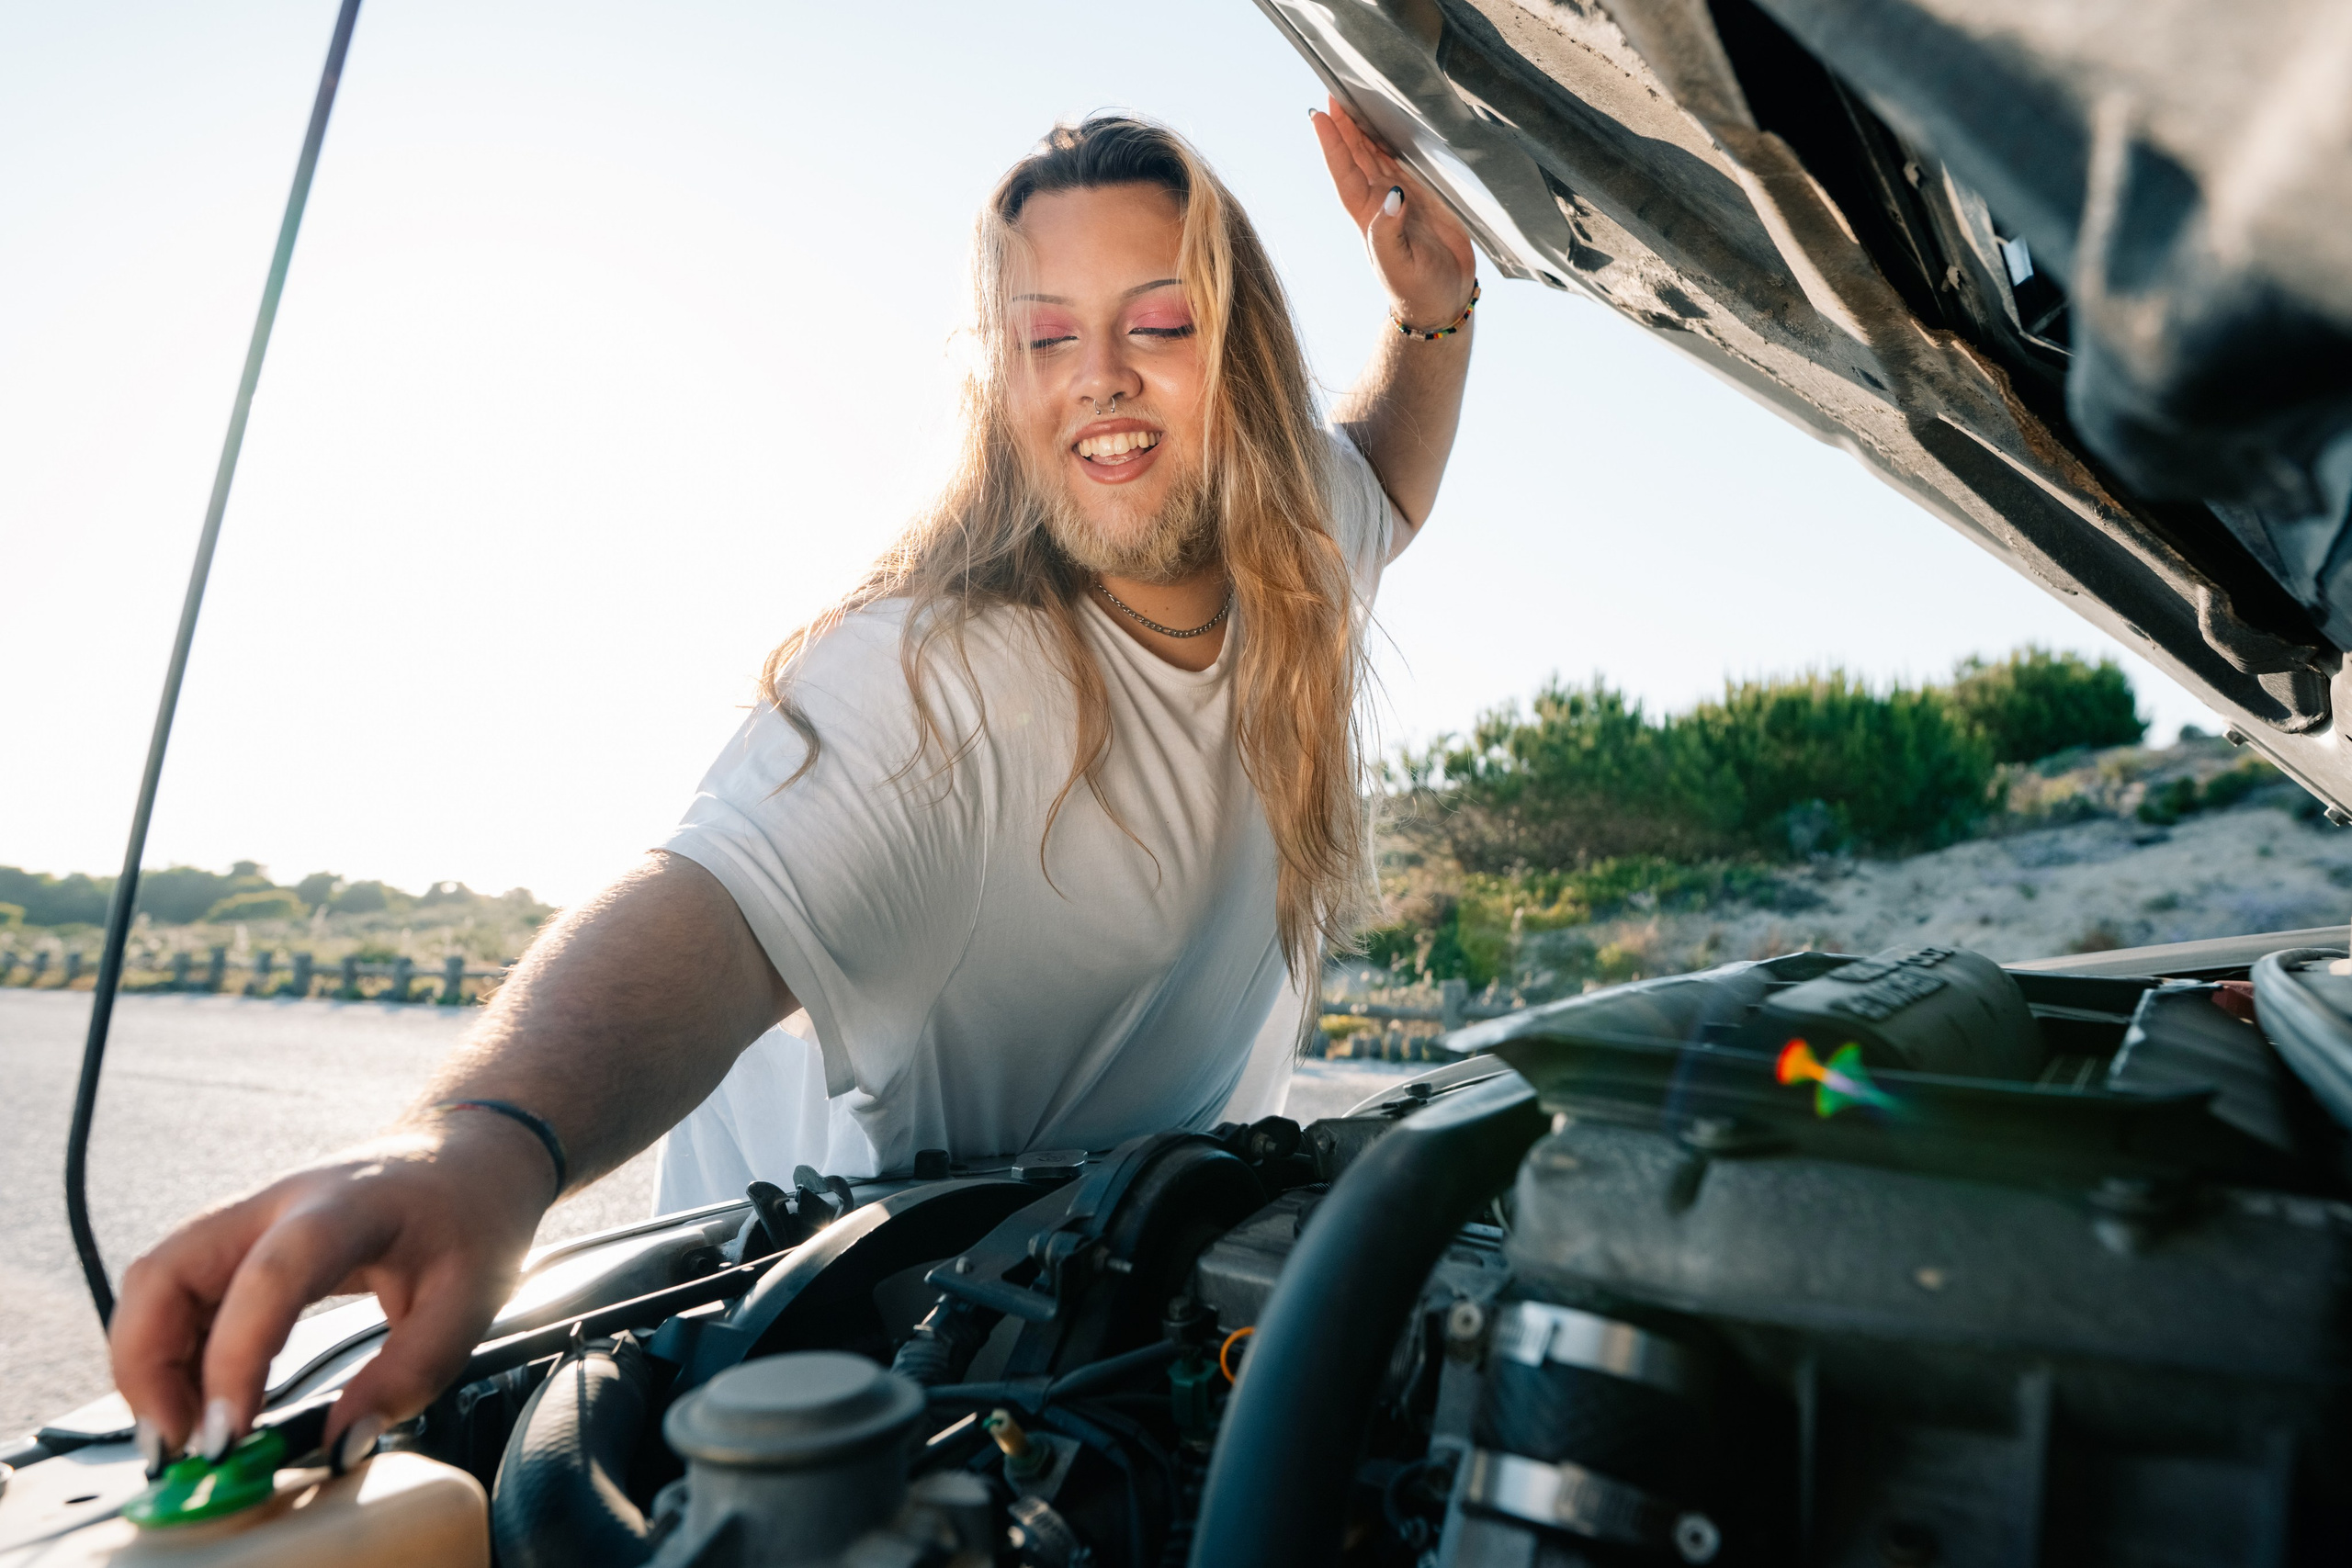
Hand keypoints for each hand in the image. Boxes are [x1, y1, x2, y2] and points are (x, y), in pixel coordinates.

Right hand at [109, 1115, 550, 1469]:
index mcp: (346, 1208)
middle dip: (149, 1367)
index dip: (235, 1357)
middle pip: (167, 1271)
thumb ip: (412, 1374)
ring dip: (149, 1365)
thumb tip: (343, 1443)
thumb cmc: (472, 1215)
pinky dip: (168, 1352)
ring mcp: (250, 1218)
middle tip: (181, 1445)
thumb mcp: (471, 1299)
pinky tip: (199, 1400)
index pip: (270, 1275)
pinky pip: (176, 1294)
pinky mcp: (239, 1242)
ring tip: (187, 1434)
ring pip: (156, 1283)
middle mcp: (279, 1203)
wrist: (469, 1155)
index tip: (229, 1433)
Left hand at [1311, 98, 1477, 330]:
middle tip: (1334, 90)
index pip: (1345, 173)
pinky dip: (1395, 141)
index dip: (1332, 144)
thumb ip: (1389, 232)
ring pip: (1377, 154)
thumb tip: (1392, 194)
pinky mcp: (1424, 198)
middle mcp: (1379, 202)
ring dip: (1365, 128)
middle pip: (1356, 155)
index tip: (1319, 115)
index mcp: (1368, 216)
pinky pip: (1404, 161)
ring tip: (1356, 97)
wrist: (1442, 302)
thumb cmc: (1416, 289)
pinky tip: (1392, 123)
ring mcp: (1400, 199)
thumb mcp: (1397, 264)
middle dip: (1344, 124)